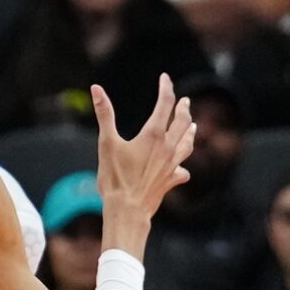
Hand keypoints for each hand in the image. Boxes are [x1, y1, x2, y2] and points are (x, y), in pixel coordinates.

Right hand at [93, 75, 195, 232]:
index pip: (165, 104)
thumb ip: (104, 114)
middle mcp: (167, 148)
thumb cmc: (115, 177)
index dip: (166, 89)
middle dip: (183, 109)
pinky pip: (182, 170)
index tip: (165, 78)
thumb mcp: (107, 143)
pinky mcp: (170, 181)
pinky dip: (183, 166)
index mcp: (153, 135)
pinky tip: (182, 168)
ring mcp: (171, 165)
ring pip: (187, 144)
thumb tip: (96, 89)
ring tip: (193, 126)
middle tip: (185, 100)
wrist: (128, 210)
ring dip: (190, 133)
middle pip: (181, 122)